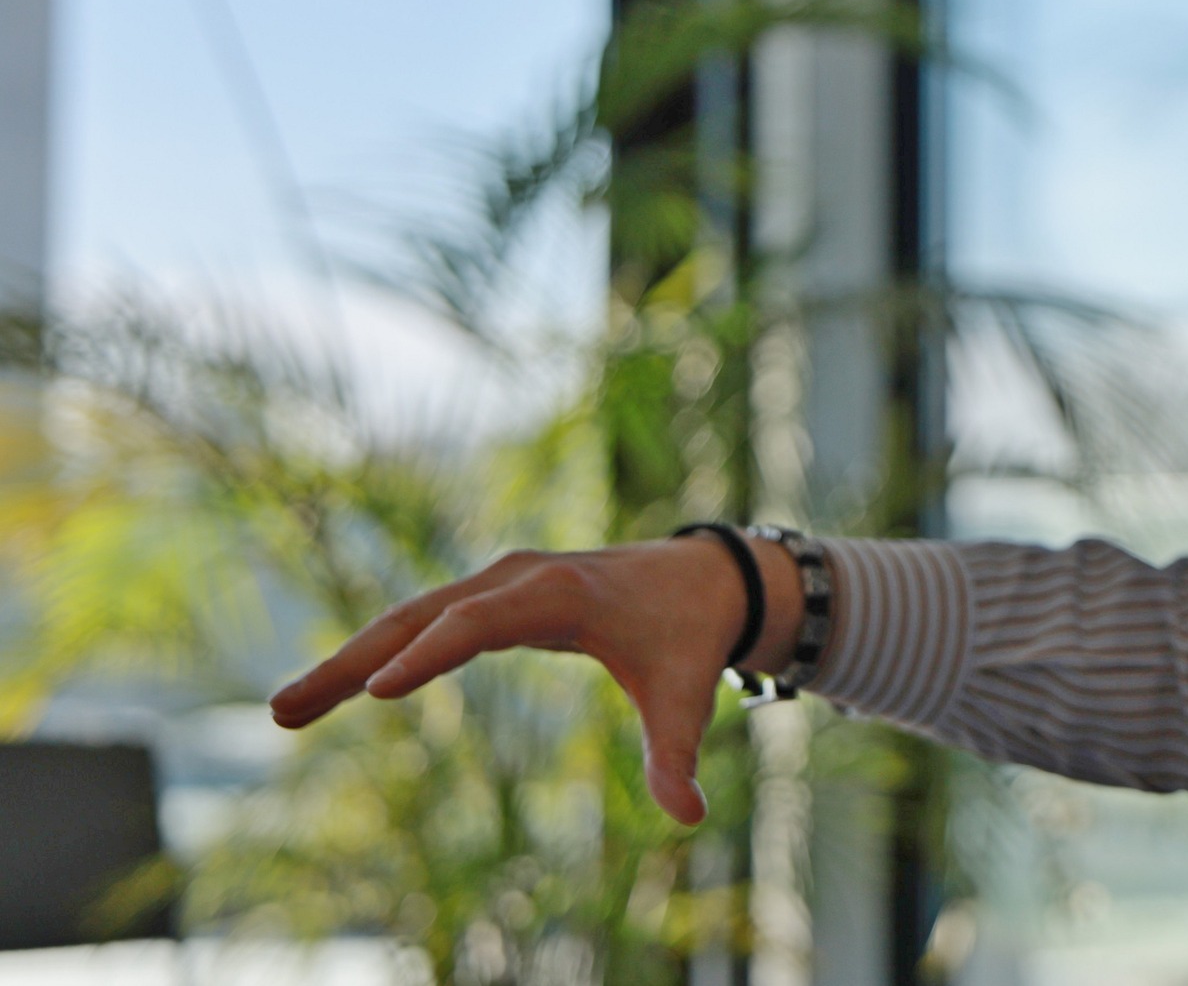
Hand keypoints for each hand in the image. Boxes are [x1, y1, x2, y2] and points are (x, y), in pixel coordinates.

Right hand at [268, 535, 800, 824]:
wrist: (699, 579)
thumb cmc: (686, 640)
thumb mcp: (683, 698)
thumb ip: (676, 756)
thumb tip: (688, 816)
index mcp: (560, 594)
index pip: (480, 622)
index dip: (430, 656)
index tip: (378, 691)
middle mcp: (517, 577)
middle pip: (421, 616)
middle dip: (351, 661)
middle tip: (282, 712)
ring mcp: (498, 582)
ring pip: (409, 617)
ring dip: (347, 659)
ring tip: (284, 711)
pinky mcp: (490, 594)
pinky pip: (423, 622)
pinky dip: (377, 652)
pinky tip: (333, 691)